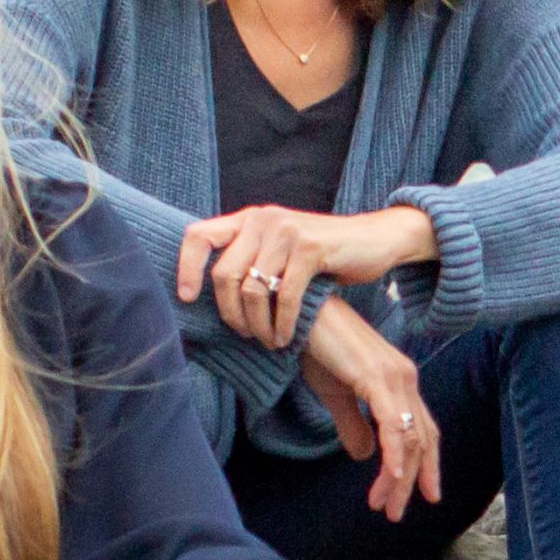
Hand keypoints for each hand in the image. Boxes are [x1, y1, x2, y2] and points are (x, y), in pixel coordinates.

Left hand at [177, 205, 437, 346]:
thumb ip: (250, 258)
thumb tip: (212, 294)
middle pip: (223, 274)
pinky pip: (284, 296)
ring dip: (258, 325)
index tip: (187, 299)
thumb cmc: (323, 254)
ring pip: (252, 290)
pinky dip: (283, 323)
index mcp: (249, 219)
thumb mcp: (280, 249)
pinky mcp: (310, 248)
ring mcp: (286, 231)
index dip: (186, 268)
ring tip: (268, 341)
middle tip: (245, 335)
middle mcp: (263, 220)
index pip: (198, 236)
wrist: (374, 239)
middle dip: (230, 314)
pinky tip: (286, 338)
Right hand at [299, 297, 440, 521]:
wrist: (300, 314)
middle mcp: (406, 378)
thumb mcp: (336, 394)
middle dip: (413, 480)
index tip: (421, 496)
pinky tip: (391, 478)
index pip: (423, 430)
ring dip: (398, 478)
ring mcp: (395, 377)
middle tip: (396, 513)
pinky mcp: (377, 378)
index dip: (424, 465)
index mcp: (400, 381)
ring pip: (409, 438)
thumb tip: (364, 456)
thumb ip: (353, 424)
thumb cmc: (316, 347)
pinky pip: (393, 424)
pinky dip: (395, 454)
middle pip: (422, 439)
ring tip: (384, 506)